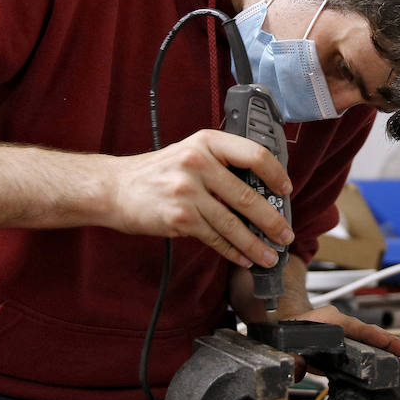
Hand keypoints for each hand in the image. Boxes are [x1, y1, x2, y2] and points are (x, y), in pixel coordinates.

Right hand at [100, 128, 292, 267]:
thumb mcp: (190, 153)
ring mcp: (187, 191)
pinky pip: (215, 238)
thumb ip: (221, 165)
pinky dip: (232, 251)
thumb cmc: (156, 173)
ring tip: (270, 255)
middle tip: (285, 234)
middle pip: (247, 195)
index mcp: (206, 141)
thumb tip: (261, 190)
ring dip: (256, 244)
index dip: (275, 174)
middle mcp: (197, 163)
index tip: (286, 190)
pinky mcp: (179, 218)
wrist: (114, 188)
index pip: (253, 154)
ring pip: (233, 223)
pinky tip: (243, 258)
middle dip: (272, 220)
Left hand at [283, 304, 399, 368]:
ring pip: (382, 345)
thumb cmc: (284, 336)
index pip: (354, 328)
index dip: (373, 336)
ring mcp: (351, 338)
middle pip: (376, 336)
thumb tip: (296, 369)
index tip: (392, 344)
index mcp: (327, 321)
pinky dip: (397, 359)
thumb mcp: (283, 346)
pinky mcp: (354, 350)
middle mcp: (344, 326)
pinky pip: (378, 354)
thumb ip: (290, 360)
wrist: (281, 331)